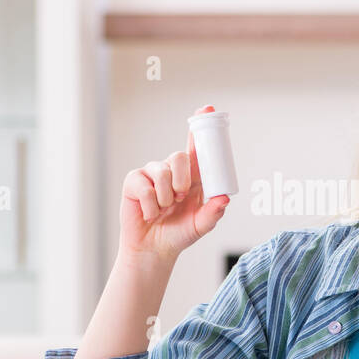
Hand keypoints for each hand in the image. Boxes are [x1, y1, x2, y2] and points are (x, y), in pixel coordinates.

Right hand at [119, 104, 229, 262]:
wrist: (154, 250)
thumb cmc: (178, 234)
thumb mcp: (201, 225)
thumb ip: (213, 213)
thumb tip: (224, 199)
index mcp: (191, 177)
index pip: (196, 147)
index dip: (200, 126)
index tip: (207, 109)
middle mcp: (171, 171)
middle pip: (179, 157)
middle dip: (182, 180)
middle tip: (180, 198)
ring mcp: (151, 174)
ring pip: (162, 173)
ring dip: (165, 197)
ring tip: (163, 209)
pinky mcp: (134, 182)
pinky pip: (145, 187)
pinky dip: (150, 206)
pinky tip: (149, 214)